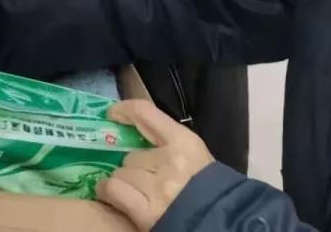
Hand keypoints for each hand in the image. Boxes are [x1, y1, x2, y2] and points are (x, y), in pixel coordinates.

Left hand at [96, 100, 214, 230]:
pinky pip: (113, 189)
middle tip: (142, 177)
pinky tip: (113, 195)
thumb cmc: (209, 189)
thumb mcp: (195, 155)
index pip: (145, 113)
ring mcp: (156, 186)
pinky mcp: (145, 209)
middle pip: (130, 154)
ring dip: (123, 181)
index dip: (124, 111)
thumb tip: (137, 135)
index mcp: (183, 142)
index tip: (112, 114)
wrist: (221, 223)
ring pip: (120, 172)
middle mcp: (168, 160)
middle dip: (132, 166)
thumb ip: (169, 142)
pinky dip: (109, 191)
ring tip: (135, 191)